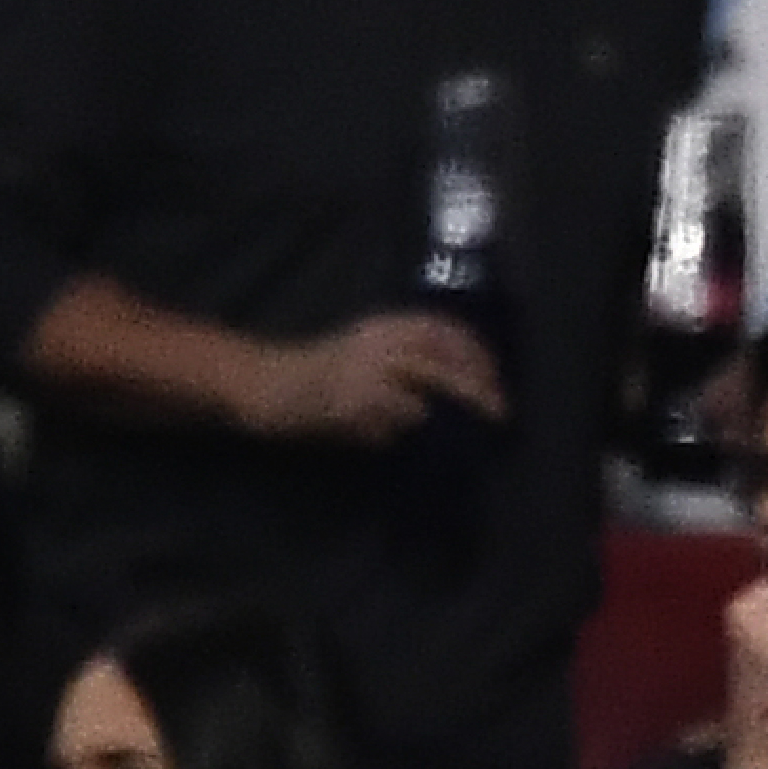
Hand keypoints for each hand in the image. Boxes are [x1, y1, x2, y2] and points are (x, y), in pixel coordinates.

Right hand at [247, 309, 505, 446]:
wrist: (266, 383)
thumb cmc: (321, 374)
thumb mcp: (368, 353)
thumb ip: (409, 365)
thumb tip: (462, 389)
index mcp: (385, 327)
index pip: (445, 330)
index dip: (477, 354)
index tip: (498, 378)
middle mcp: (379, 342)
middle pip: (444, 358)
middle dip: (478, 386)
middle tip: (500, 413)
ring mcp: (366, 371)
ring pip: (426, 387)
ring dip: (455, 409)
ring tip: (473, 433)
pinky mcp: (353, 402)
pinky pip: (396, 420)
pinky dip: (410, 432)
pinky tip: (411, 441)